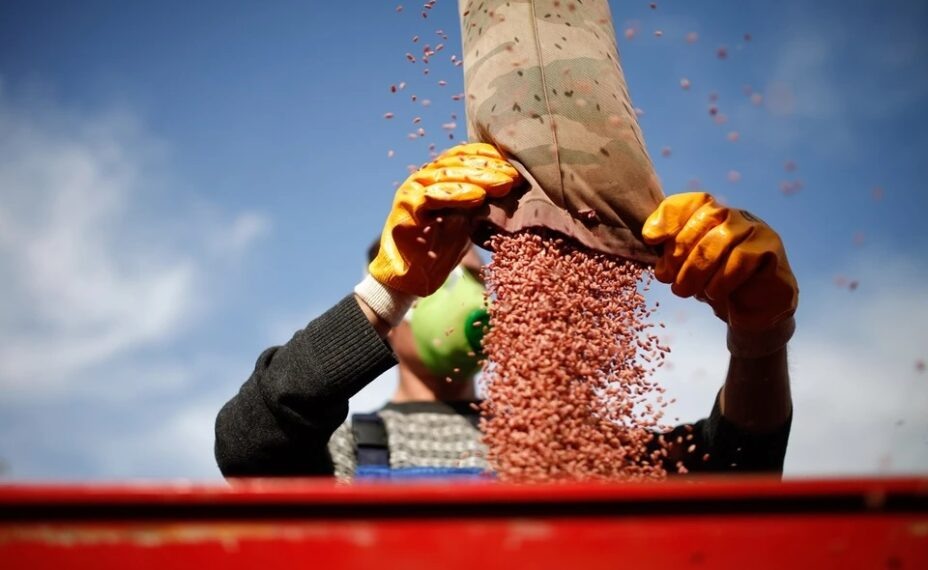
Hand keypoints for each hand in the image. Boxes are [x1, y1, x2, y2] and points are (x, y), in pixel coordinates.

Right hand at [369, 143, 520, 296]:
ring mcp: (412, 189)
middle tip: (514, 176)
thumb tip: (511, 185)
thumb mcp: (468, 221)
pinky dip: (456, 195)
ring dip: (478, 178)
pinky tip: (477, 197)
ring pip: (446, 175)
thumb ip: (481, 201)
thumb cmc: (440, 249)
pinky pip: (432, 195)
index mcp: (438, 177)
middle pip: (458, 163)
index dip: (489, 156)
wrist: (411, 278)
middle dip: (489, 168)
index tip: (514, 164)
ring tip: (502, 184)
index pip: (464, 157)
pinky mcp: (405, 206)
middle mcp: (424, 178)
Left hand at [642, 192, 797, 332]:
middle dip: (679, 250)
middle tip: (667, 279)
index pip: (690, 202)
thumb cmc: (715, 284)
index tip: (650, 239)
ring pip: (722, 238)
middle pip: (705, 218)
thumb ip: (671, 251)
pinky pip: (742, 257)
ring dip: (696, 268)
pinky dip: (722, 278)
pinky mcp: (770, 247)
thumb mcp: (685, 267)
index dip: (668, 217)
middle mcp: (734, 215)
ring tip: (684, 290)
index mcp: (712, 215)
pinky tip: (713, 293)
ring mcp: (755, 228)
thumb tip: (651, 238)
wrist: (752, 312)